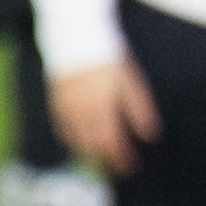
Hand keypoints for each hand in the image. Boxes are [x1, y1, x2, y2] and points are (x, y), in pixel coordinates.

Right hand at [49, 57, 158, 175]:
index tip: (129, 168)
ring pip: (76, 138)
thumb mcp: (130, 79)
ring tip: (100, 158)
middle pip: (94, 143)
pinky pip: (62, 127)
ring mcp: (67, 105)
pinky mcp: (56, 100)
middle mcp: (83, 108)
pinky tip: (78, 143)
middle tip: (116, 167)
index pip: (112, 140)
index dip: (121, 157)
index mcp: (105, 103)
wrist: (76, 36)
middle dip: (106, 157)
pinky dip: (71, 138)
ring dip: (89, 151)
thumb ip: (139, 107)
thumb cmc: (109, 57)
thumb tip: (149, 134)